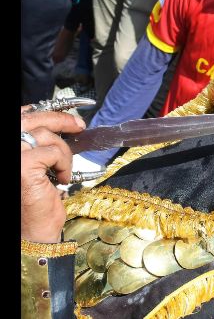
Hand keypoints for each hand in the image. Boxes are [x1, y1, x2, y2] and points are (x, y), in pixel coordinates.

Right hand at [21, 108, 85, 242]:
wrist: (32, 229)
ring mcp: (13, 155)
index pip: (22, 116)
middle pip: (32, 119)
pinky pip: (54, 151)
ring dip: (63, 152)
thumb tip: (63, 121)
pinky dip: (64, 163)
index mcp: (11, 147)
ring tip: (63, 170)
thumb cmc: (36, 198)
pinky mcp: (23, 166)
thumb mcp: (39, 163)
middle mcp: (9, 148)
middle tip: (80, 126)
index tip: (66, 111)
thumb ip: (40, 142)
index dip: (43, 111)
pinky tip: (61, 179)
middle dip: (60, 119)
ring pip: (47, 136)